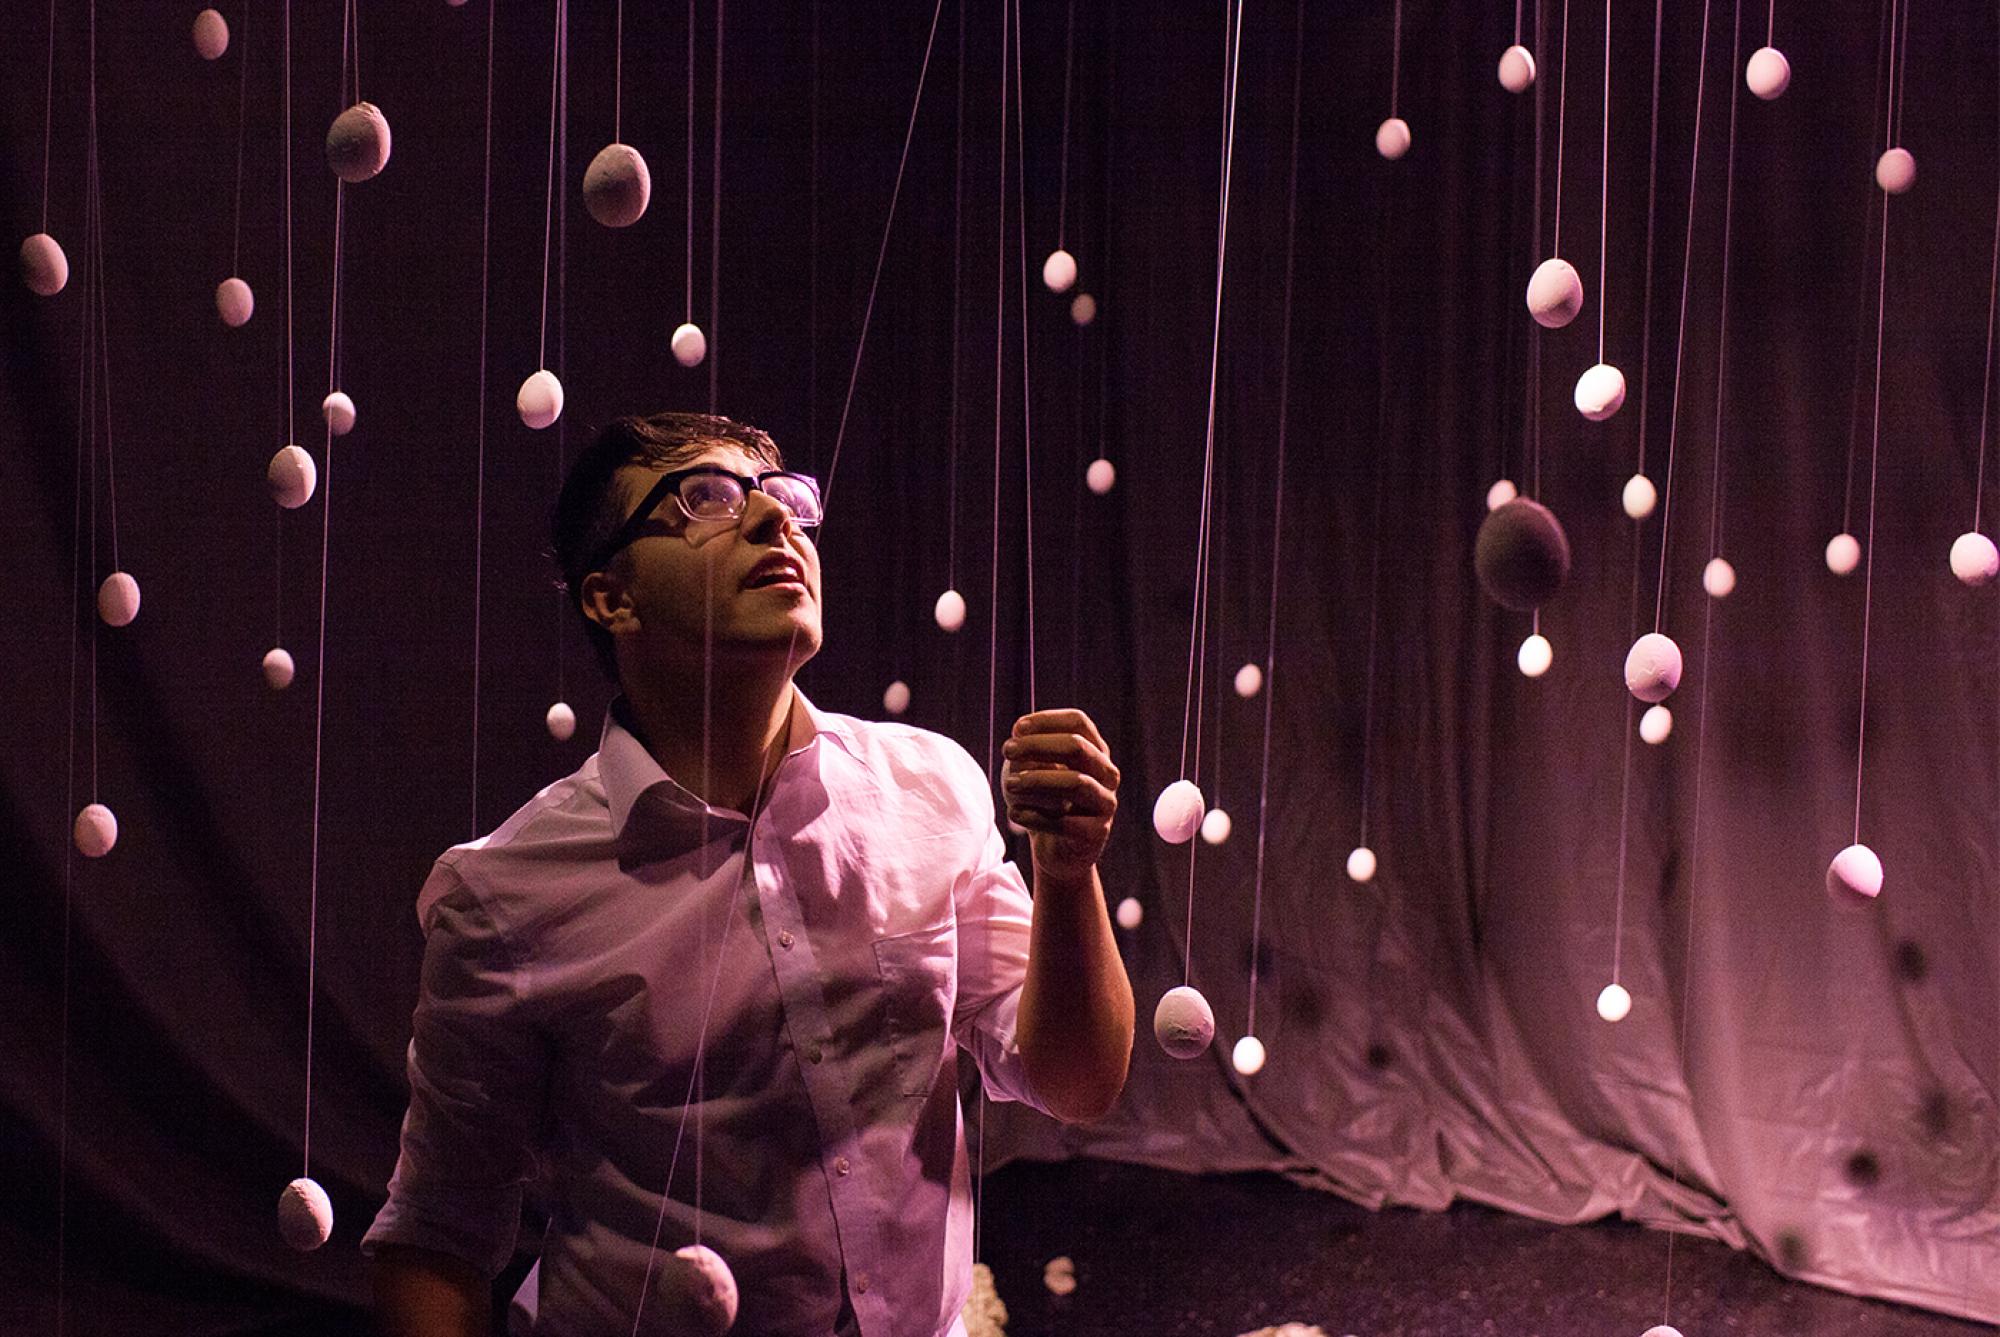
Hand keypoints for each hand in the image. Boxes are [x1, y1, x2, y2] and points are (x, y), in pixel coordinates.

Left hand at [1000, 709, 1119, 881]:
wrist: (1056, 849)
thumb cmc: (1042, 801)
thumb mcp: (1031, 771)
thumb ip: (1027, 753)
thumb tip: (1019, 738)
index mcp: (1094, 750)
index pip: (1078, 722)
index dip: (1047, 720)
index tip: (1017, 729)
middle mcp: (1107, 773)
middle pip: (1078, 747)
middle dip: (1038, 746)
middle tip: (1008, 750)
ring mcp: (1106, 803)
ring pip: (1076, 783)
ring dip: (1038, 780)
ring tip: (1010, 784)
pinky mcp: (1097, 833)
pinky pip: (1066, 822)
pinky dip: (1035, 816)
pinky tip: (1014, 814)